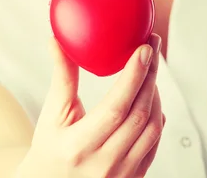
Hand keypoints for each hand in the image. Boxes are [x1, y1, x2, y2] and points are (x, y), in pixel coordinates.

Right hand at [21, 33, 163, 177]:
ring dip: (156, 96)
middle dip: (150, 77)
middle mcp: (103, 165)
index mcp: (79, 146)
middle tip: (151, 49)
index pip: (116, 107)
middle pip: (139, 115)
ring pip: (152, 130)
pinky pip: (154, 146)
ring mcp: (122, 176)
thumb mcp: (51, 113)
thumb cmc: (49, 147)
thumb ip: (61, 77)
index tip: (143, 50)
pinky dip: (157, 119)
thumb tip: (56, 42)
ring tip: (150, 71)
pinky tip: (152, 100)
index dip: (134, 76)